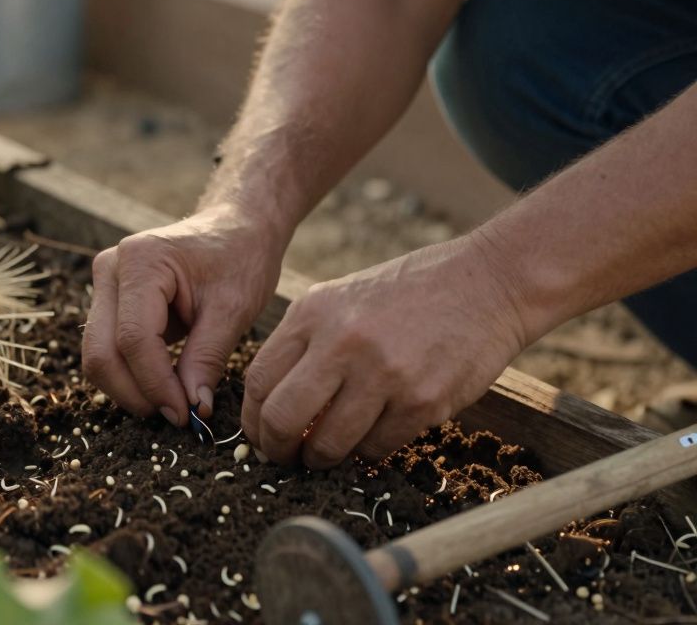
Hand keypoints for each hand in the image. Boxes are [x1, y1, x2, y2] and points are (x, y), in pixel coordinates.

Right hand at [82, 204, 287, 425]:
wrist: (234, 228)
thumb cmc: (239, 258)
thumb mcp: (234, 308)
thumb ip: (207, 359)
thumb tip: (192, 410)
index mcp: (141, 261)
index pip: (133, 339)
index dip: (156, 384)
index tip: (185, 415)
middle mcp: (110, 269)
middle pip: (102, 352)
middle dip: (136, 393)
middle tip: (176, 416)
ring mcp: (104, 284)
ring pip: (98, 355)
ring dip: (130, 388)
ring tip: (173, 403)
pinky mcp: (108, 300)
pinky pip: (107, 349)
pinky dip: (131, 375)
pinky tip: (164, 386)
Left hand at [242, 235, 530, 467]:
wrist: (487, 283)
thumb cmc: (408, 295)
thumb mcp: (341, 300)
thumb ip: (305, 345)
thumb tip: (271, 408)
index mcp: (313, 314)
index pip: (258, 381)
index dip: (254, 420)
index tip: (261, 435)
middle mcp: (342, 342)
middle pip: (283, 419)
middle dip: (278, 450)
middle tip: (287, 458)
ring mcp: (383, 373)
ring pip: (329, 444)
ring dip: (322, 458)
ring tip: (328, 453)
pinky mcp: (422, 401)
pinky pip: (377, 449)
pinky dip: (369, 451)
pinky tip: (374, 436)